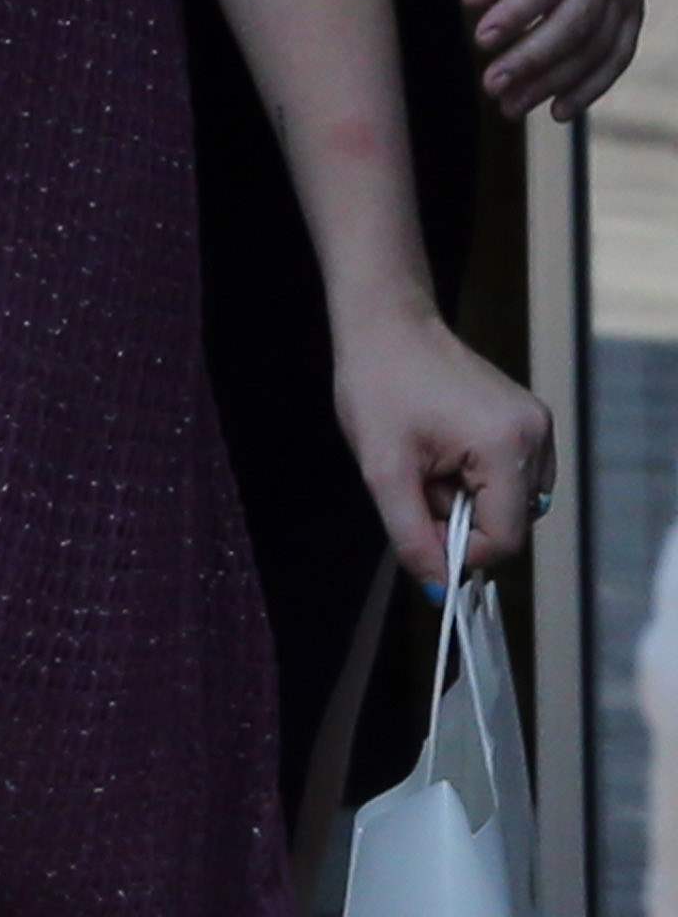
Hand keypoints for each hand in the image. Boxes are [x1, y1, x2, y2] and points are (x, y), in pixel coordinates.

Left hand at [336, 310, 552, 584]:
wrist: (386, 327)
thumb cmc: (377, 387)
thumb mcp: (383, 470)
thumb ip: (411, 534)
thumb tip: (440, 589)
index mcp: (508, 447)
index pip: (507, 538)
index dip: (462, 549)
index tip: (420, 525)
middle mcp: (537, 436)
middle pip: (515, 523)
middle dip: (463, 519)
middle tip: (419, 483)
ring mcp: (539, 425)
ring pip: (514, 503)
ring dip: (469, 500)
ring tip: (429, 462)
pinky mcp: (530, 419)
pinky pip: (514, 476)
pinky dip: (479, 479)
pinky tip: (444, 451)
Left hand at [464, 0, 641, 118]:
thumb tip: (472, 3)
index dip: (515, 13)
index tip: (481, 39)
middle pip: (573, 22)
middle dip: (532, 59)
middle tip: (491, 85)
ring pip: (596, 46)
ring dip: (555, 83)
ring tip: (511, 106)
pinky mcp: (634, 12)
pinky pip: (618, 56)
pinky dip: (591, 87)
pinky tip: (558, 110)